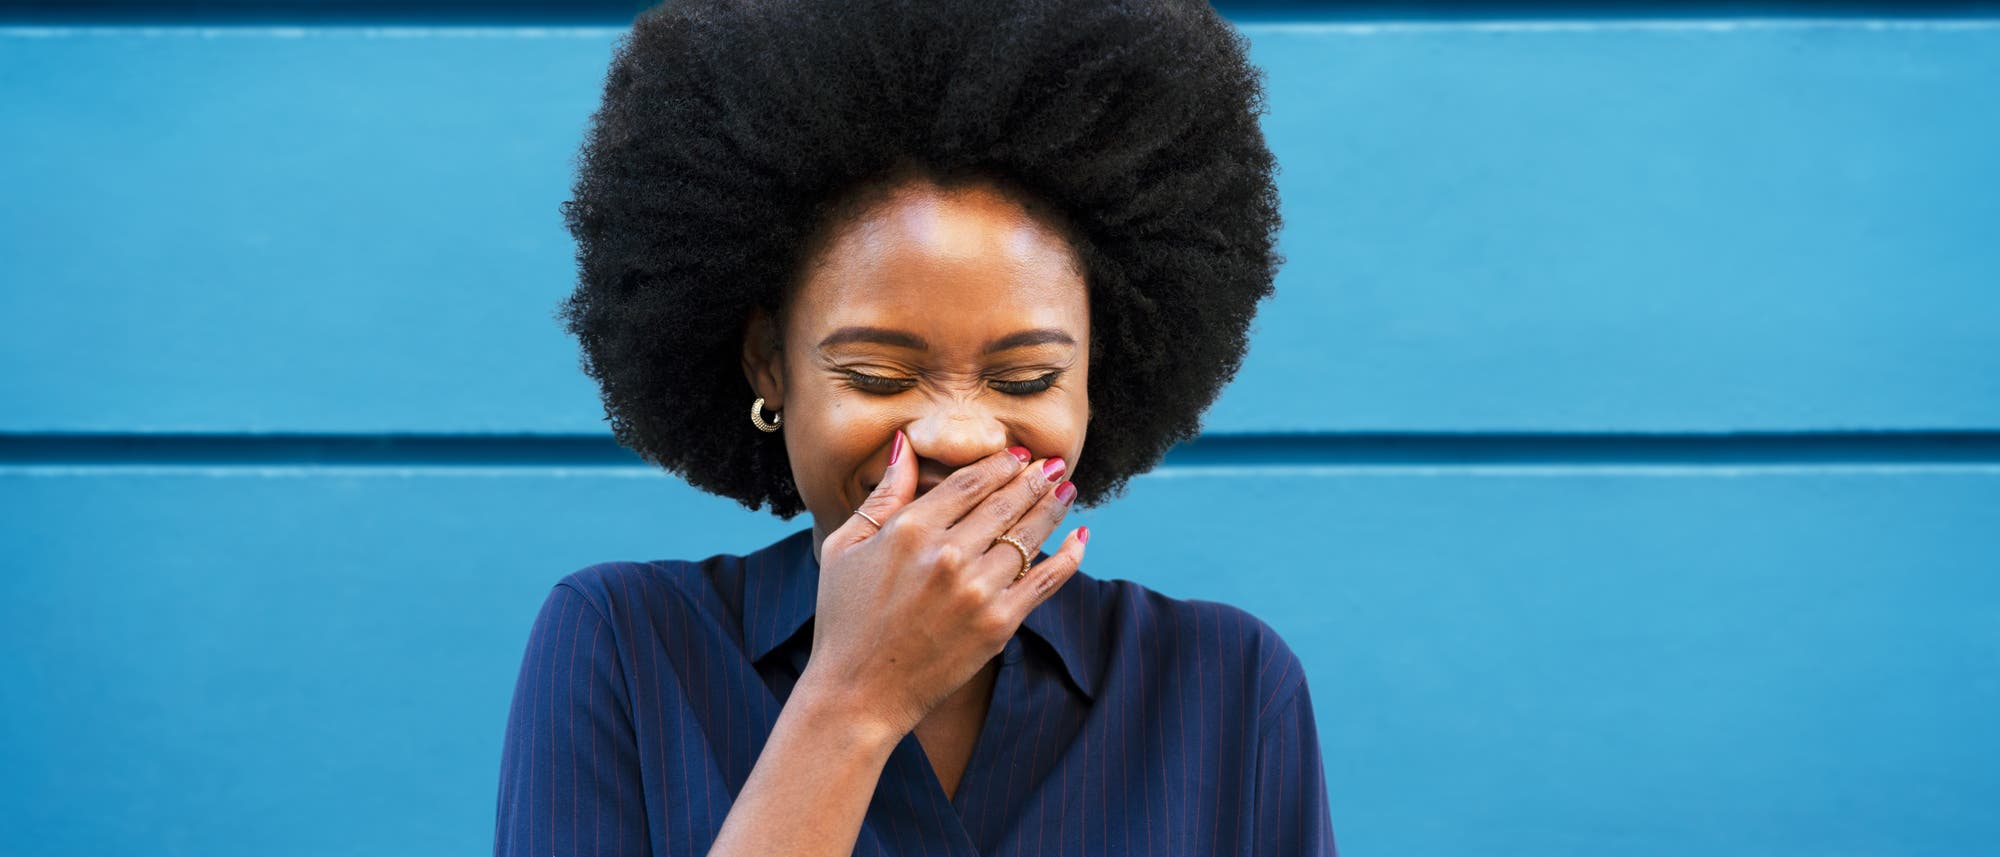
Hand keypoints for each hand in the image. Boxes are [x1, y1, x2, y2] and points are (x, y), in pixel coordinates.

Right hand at [799, 430, 1087, 736]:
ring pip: (1028, 536)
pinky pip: (1045, 581)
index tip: (1018, 453)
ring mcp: (977, 590)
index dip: (999, 464)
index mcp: (909, 531)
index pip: (969, 483)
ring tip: (1066, 488)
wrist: (858, 693)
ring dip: (1053, 507)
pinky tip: (1080, 538)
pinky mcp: (998, 624)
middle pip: (1006, 502)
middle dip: (1034, 478)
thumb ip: (883, 495)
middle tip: (1053, 463)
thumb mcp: (845, 547)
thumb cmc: (844, 619)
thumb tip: (905, 443)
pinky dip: (1069, 557)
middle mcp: (947, 555)